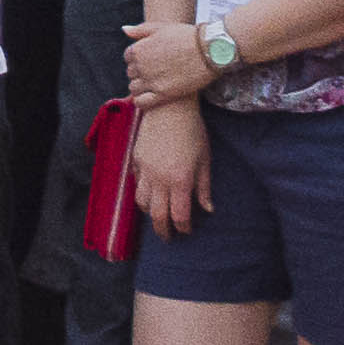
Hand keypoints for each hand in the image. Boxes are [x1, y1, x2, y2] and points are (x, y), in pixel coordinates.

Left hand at [126, 12, 218, 106]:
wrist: (209, 50)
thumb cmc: (186, 36)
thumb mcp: (161, 27)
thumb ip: (140, 30)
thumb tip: (124, 29)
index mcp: (138, 49)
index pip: (128, 57)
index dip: (138, 58)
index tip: (150, 59)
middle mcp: (141, 66)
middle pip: (131, 72)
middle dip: (140, 72)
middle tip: (155, 71)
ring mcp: (151, 81)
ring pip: (134, 88)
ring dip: (140, 87)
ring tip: (154, 84)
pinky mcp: (163, 94)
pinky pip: (142, 102)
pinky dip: (141, 101)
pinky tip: (150, 98)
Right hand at [129, 98, 213, 234]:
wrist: (170, 106)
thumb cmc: (193, 131)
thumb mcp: (205, 159)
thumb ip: (204, 187)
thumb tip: (208, 209)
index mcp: (180, 180)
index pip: (179, 215)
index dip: (183, 227)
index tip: (187, 231)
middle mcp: (159, 179)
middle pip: (157, 215)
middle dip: (163, 230)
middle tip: (168, 238)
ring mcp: (145, 169)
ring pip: (141, 202)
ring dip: (150, 214)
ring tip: (157, 217)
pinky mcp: (136, 160)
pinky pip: (136, 184)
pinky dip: (142, 193)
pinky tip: (149, 194)